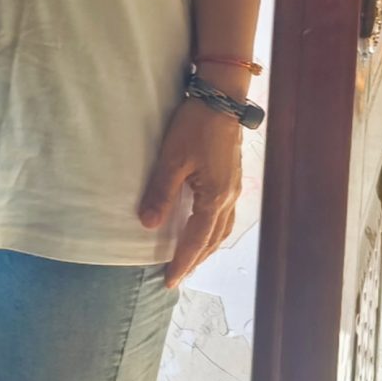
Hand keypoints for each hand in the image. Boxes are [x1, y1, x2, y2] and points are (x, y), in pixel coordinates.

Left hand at [137, 95, 245, 287]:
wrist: (221, 99)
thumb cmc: (195, 126)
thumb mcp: (172, 160)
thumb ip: (160, 193)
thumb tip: (148, 225)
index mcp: (215, 198)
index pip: (197, 240)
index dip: (182, 261)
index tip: (170, 281)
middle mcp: (229, 198)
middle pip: (213, 240)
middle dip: (196, 259)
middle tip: (179, 276)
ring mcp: (233, 188)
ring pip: (222, 229)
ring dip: (207, 247)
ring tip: (191, 258)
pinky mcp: (232, 177)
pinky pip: (224, 215)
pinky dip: (213, 229)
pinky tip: (205, 226)